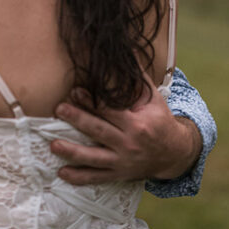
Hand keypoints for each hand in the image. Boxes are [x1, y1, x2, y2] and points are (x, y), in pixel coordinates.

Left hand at [51, 76, 201, 185]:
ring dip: (72, 152)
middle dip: (78, 120)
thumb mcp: (153, 99)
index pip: (110, 111)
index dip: (92, 101)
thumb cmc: (160, 120)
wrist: (175, 154)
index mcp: (138, 124)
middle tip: (59, 110)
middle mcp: (129, 144)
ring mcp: (123, 162)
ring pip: (94, 158)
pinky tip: (62, 173)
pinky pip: (97, 177)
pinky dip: (79, 177)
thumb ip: (137, 78)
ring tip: (53, 145)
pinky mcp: (119, 175)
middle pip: (99, 131)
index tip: (75, 91)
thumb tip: (125, 50)